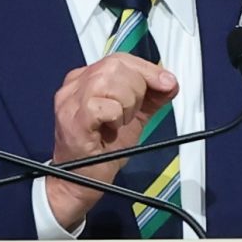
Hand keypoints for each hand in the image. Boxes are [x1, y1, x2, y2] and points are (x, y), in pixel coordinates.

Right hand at [44, 52, 177, 230]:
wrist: (80, 181)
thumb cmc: (101, 150)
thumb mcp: (133, 117)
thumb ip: (151, 97)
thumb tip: (170, 83)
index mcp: (86, 78)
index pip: (121, 59)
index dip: (148, 70)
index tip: (166, 82)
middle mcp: (75, 85)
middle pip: (116, 66)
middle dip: (136, 90)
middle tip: (131, 114)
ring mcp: (70, 101)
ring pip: (111, 82)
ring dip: (126, 105)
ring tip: (118, 123)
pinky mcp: (73, 119)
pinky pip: (105, 106)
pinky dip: (116, 118)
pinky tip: (109, 130)